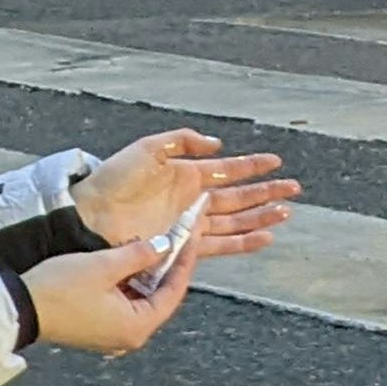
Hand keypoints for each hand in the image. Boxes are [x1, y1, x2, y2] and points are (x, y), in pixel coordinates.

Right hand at [25, 239, 198, 356]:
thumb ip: (139, 255)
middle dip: (167, 266)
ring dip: (146, 273)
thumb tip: (164, 246)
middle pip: (159, 297)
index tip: (190, 235)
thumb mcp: (104, 265)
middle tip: (176, 237)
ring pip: (141, 300)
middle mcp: (129, 337)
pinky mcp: (97, 329)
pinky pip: (124, 304)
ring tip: (152, 245)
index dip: (184, 260)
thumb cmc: (59, 290)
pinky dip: (129, 284)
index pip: (174, 290)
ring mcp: (112, 335)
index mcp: (138, 326)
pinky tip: (127, 263)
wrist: (18, 309)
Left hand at [72, 129, 294, 255]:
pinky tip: (265, 237)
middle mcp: (193, 200)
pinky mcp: (184, 244)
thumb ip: (181, 141)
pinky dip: (243, 242)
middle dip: (267, 193)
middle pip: (238, 197)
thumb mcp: (147, 148)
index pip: (228, 170)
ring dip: (261, 217)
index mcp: (186, 174)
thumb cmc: (114, 179)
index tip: (276, 162)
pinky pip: (220, 244)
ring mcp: (190, 223)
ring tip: (286, 213)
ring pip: (235, 221)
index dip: (253, 166)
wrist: (92, 215)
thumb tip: (217, 145)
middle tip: (294, 190)